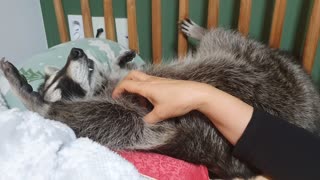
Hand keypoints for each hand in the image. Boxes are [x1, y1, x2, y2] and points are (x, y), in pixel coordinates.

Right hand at [113, 70, 252, 144]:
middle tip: (122, 94)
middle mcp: (151, 81)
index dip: (117, 90)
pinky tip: (150, 101)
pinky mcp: (166, 83)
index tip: (114, 98)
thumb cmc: (178, 101)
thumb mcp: (162, 113)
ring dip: (136, 87)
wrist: (197, 94)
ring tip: (138, 102)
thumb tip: (143, 122)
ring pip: (142, 79)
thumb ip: (149, 119)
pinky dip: (145, 89)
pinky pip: (150, 83)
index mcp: (147, 86)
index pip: (126, 84)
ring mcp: (159, 80)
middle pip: (132, 75)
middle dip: (124, 82)